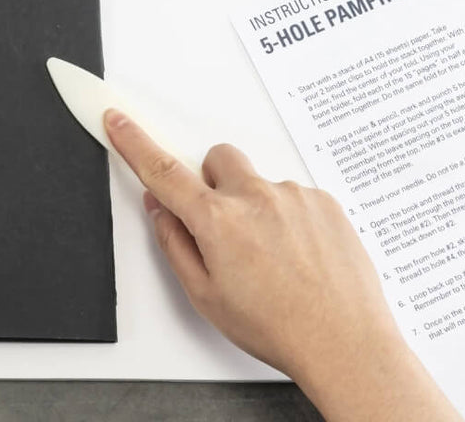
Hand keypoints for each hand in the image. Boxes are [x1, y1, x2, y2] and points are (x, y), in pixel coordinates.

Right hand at [104, 111, 461, 421]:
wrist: (346, 344)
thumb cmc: (278, 327)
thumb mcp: (206, 297)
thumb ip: (175, 244)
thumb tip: (161, 209)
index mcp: (217, 222)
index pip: (163, 171)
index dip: (134, 142)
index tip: (118, 120)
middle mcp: (254, 197)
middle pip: (217, 160)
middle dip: (213, 182)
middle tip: (225, 224)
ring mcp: (293, 195)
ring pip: (258, 180)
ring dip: (256, 205)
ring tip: (275, 256)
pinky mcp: (323, 201)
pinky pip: (294, 194)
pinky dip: (290, 217)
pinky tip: (300, 255)